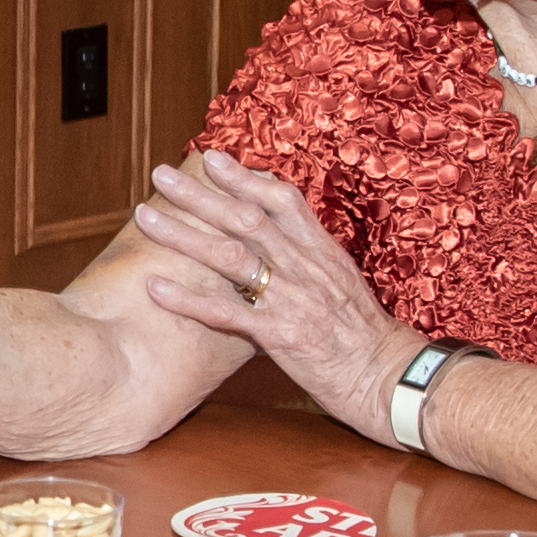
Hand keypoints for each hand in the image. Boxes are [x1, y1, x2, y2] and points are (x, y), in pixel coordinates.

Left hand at [131, 151, 417, 440]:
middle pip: (245, 218)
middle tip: (161, 174)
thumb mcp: (344, 284)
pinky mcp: (281, 335)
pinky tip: (155, 288)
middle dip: (200, 193)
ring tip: (145, 217)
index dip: (244, 177)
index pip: (281, 200)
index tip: (212, 159)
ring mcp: (292, 299)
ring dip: (183, 234)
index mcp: (322, 251)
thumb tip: (284, 242)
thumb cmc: (368, 337)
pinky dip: (188, 299)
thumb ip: (311, 260)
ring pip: (229, 255)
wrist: (391, 378)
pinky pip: (226, 312)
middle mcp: (304, 266)